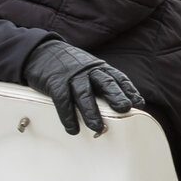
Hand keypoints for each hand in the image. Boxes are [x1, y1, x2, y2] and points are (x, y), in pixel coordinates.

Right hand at [22, 38, 142, 135]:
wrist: (41, 51)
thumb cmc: (70, 66)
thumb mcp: (90, 70)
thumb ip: (103, 84)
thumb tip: (122, 104)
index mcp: (99, 68)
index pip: (118, 78)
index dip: (129, 90)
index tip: (138, 103)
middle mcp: (88, 70)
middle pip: (104, 83)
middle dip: (115, 95)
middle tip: (124, 108)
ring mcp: (71, 75)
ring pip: (84, 94)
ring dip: (91, 111)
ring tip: (98, 127)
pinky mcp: (55, 82)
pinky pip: (62, 100)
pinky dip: (68, 116)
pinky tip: (73, 129)